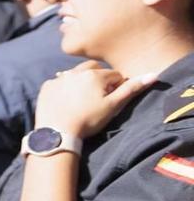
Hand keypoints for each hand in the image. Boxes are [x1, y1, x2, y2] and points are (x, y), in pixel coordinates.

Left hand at [34, 62, 157, 139]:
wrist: (57, 133)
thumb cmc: (88, 120)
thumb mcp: (113, 106)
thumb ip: (131, 89)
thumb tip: (153, 75)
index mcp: (95, 75)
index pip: (115, 75)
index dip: (116, 88)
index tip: (110, 101)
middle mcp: (76, 72)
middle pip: (94, 68)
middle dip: (99, 79)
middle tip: (98, 98)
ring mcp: (59, 78)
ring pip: (76, 73)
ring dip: (82, 80)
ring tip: (82, 98)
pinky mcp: (47, 86)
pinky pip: (59, 81)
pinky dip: (65, 87)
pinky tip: (66, 100)